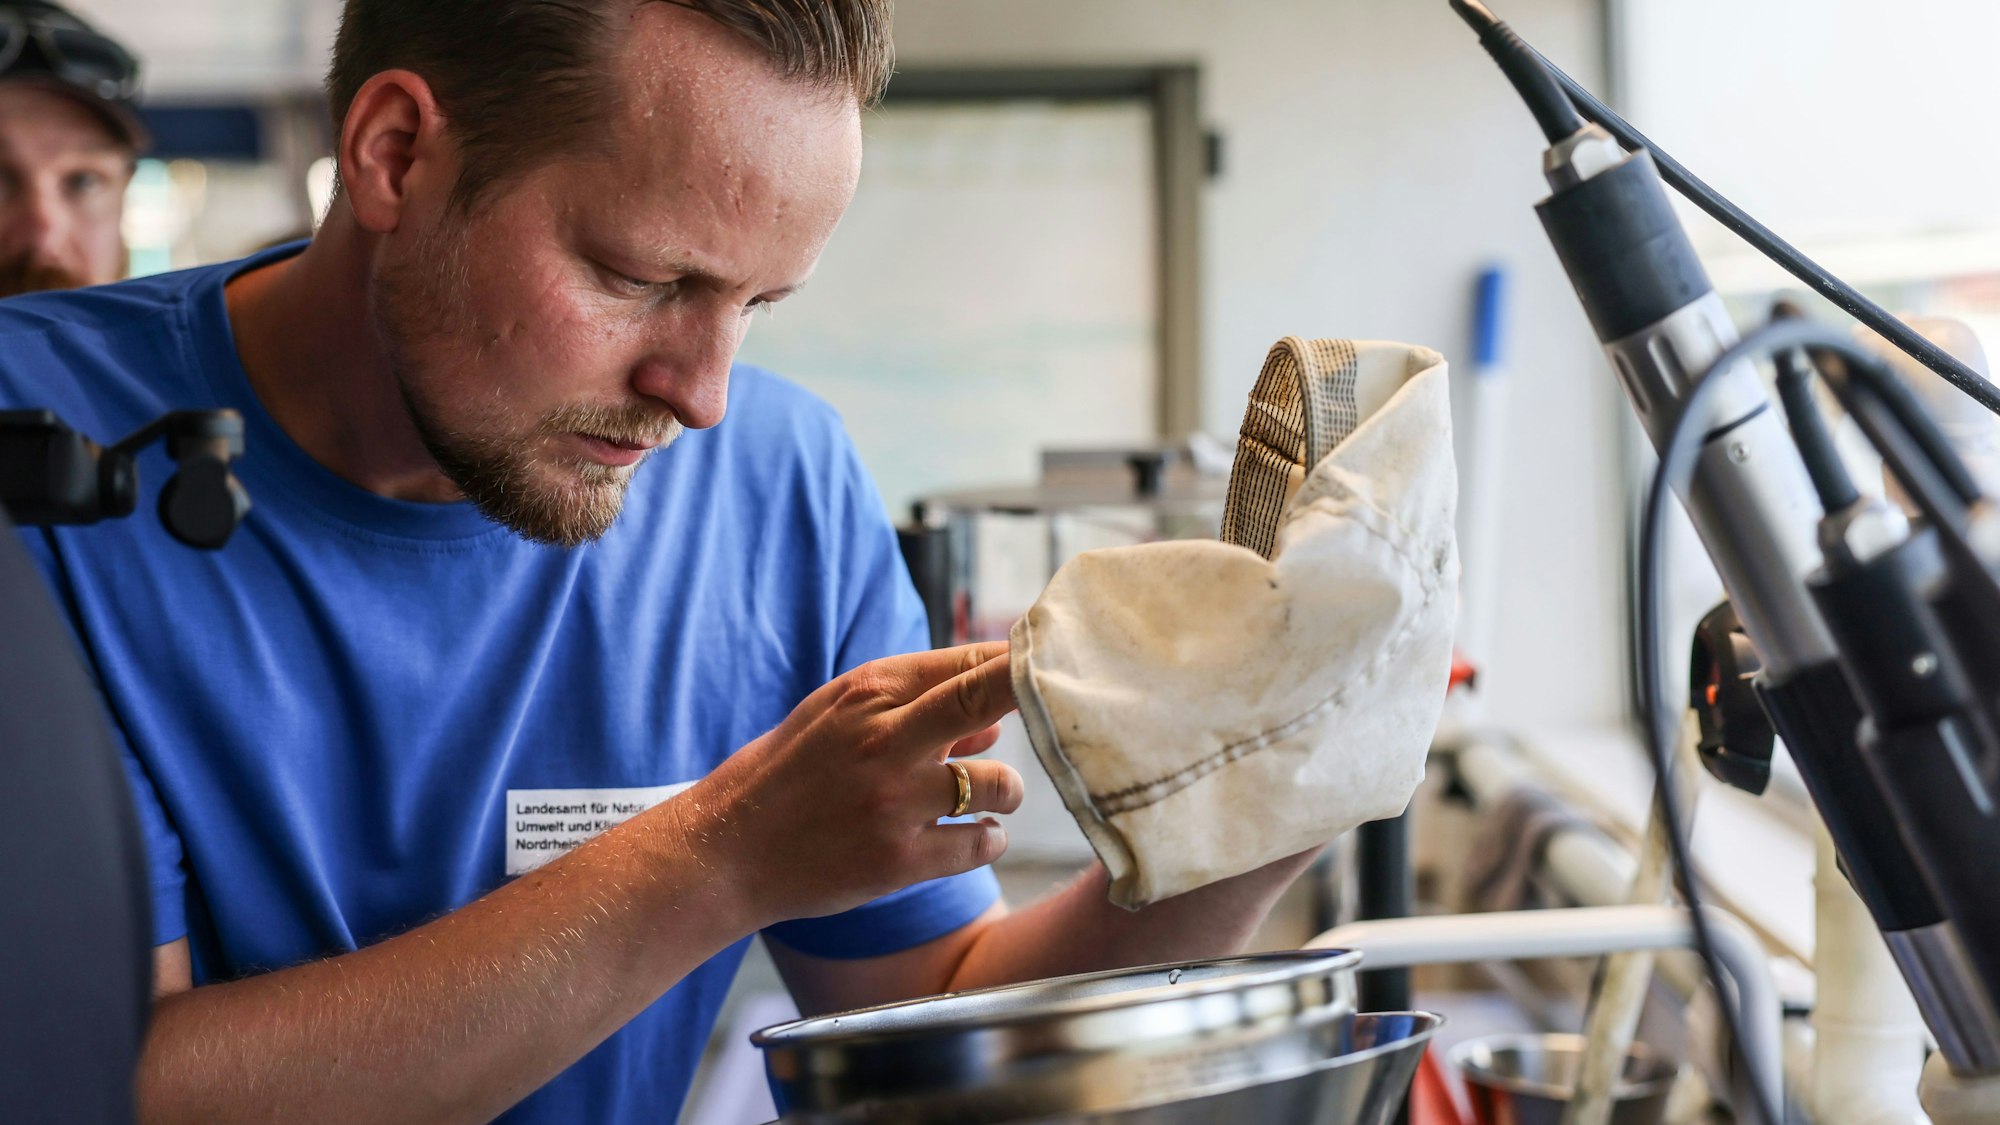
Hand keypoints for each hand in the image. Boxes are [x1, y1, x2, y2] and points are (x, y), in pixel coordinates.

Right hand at [680, 641, 1024, 926]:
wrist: (728, 849)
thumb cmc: (788, 774)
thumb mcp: (839, 718)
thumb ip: (916, 709)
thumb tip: (992, 722)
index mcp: (868, 691)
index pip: (968, 662)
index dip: (1020, 664)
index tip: (1051, 667)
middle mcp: (885, 739)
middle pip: (987, 698)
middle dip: (1037, 693)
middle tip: (1071, 705)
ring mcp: (893, 802)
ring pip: (1000, 784)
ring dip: (1006, 792)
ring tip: (989, 798)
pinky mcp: (897, 860)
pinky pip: (981, 844)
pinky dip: (987, 841)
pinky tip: (975, 838)